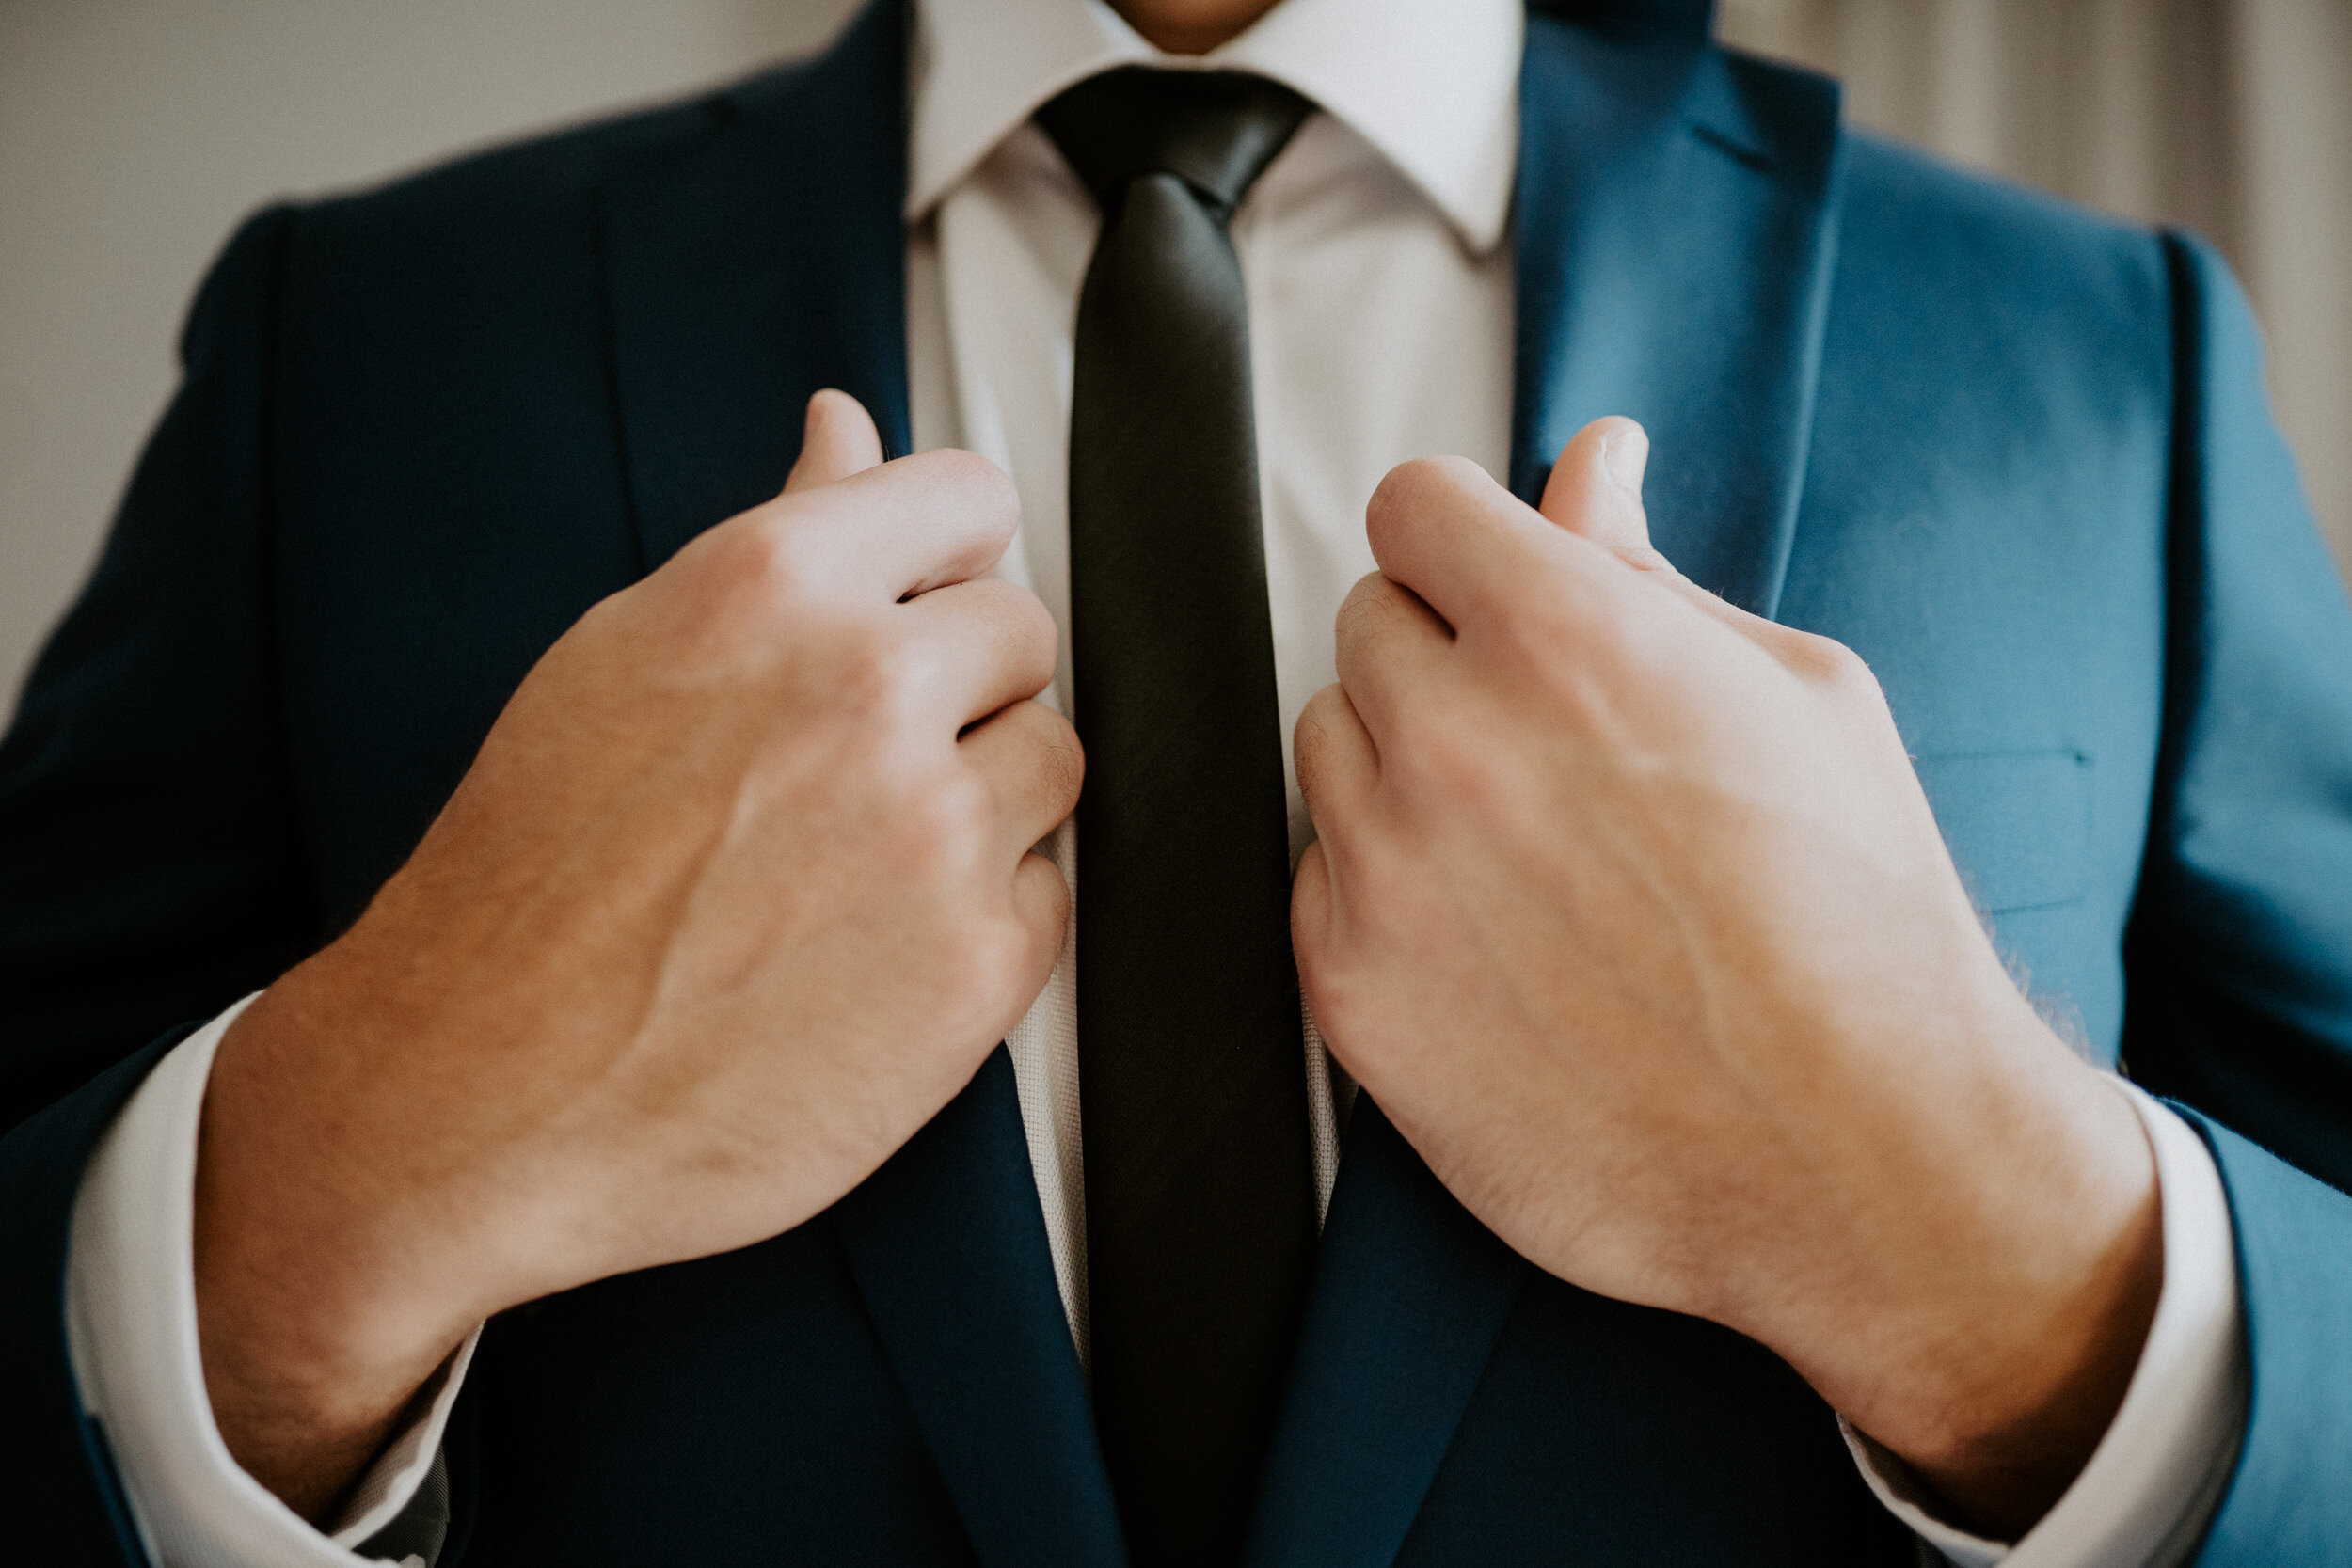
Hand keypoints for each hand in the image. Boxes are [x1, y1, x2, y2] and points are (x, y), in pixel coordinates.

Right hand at [193, 392, 1080, 1516]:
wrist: (479, 1100)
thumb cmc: (530, 885)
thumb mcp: (626, 663)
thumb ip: (778, 540)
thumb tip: (847, 428)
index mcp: (774, 590)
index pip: (969, 498)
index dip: (950, 557)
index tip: (930, 600)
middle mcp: (869, 690)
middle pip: (1023, 633)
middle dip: (960, 690)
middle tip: (850, 772)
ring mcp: (935, 832)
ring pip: (1053, 760)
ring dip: (984, 800)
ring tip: (856, 864)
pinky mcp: (978, 968)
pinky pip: (1048, 895)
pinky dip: (983, 918)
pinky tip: (873, 950)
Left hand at [1291, 419, 2159, 1535]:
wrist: (1859, 1157)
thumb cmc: (1860, 922)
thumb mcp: (1799, 696)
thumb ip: (1648, 573)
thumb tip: (1589, 464)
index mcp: (1565, 638)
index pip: (1414, 506)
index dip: (1467, 543)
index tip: (1502, 591)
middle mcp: (1452, 740)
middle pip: (1368, 622)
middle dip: (1447, 656)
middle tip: (1555, 746)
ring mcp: (1387, 871)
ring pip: (1329, 743)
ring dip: (1405, 767)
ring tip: (1533, 850)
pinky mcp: (1350, 988)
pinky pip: (1316, 873)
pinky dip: (1383, 886)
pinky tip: (1494, 938)